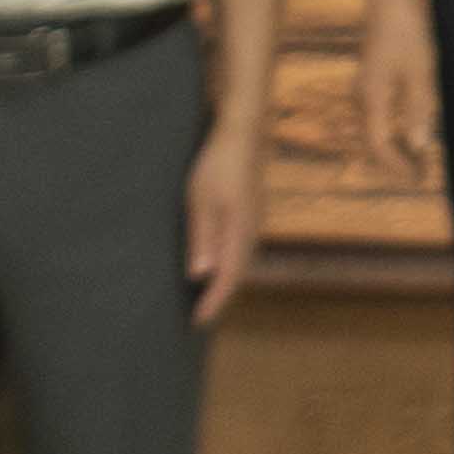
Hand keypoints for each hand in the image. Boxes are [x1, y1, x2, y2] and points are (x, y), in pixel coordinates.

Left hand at [185, 117, 265, 326]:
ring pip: (243, 260)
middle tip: (200, 314)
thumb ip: (202, 238)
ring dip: (227, 280)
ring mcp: (256, 220)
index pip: (228, 277)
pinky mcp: (252, 211)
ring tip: (207, 294)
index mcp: (240, 231)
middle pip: (240, 274)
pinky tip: (219, 260)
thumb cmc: (217, 163)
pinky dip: (231, 261)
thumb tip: (200, 275)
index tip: (198, 321)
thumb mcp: (200, 200)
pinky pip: (244, 246)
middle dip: (220, 296)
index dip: (214, 302)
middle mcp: (252, 230)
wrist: (243, 132)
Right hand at [355, 0, 442, 185]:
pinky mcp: (371, 79)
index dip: (398, 166)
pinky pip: (377, 116)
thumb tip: (420, 147)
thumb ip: (419, 110)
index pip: (379, 146)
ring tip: (418, 159)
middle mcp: (362, 97)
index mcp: (371, 98)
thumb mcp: (421, 72)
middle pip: (373, 142)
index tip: (421, 179)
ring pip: (374, 130)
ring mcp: (363, 88)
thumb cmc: (407, 32)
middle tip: (423, 175)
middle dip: (396, 162)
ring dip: (394, 147)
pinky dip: (392, 130)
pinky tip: (410, 129)